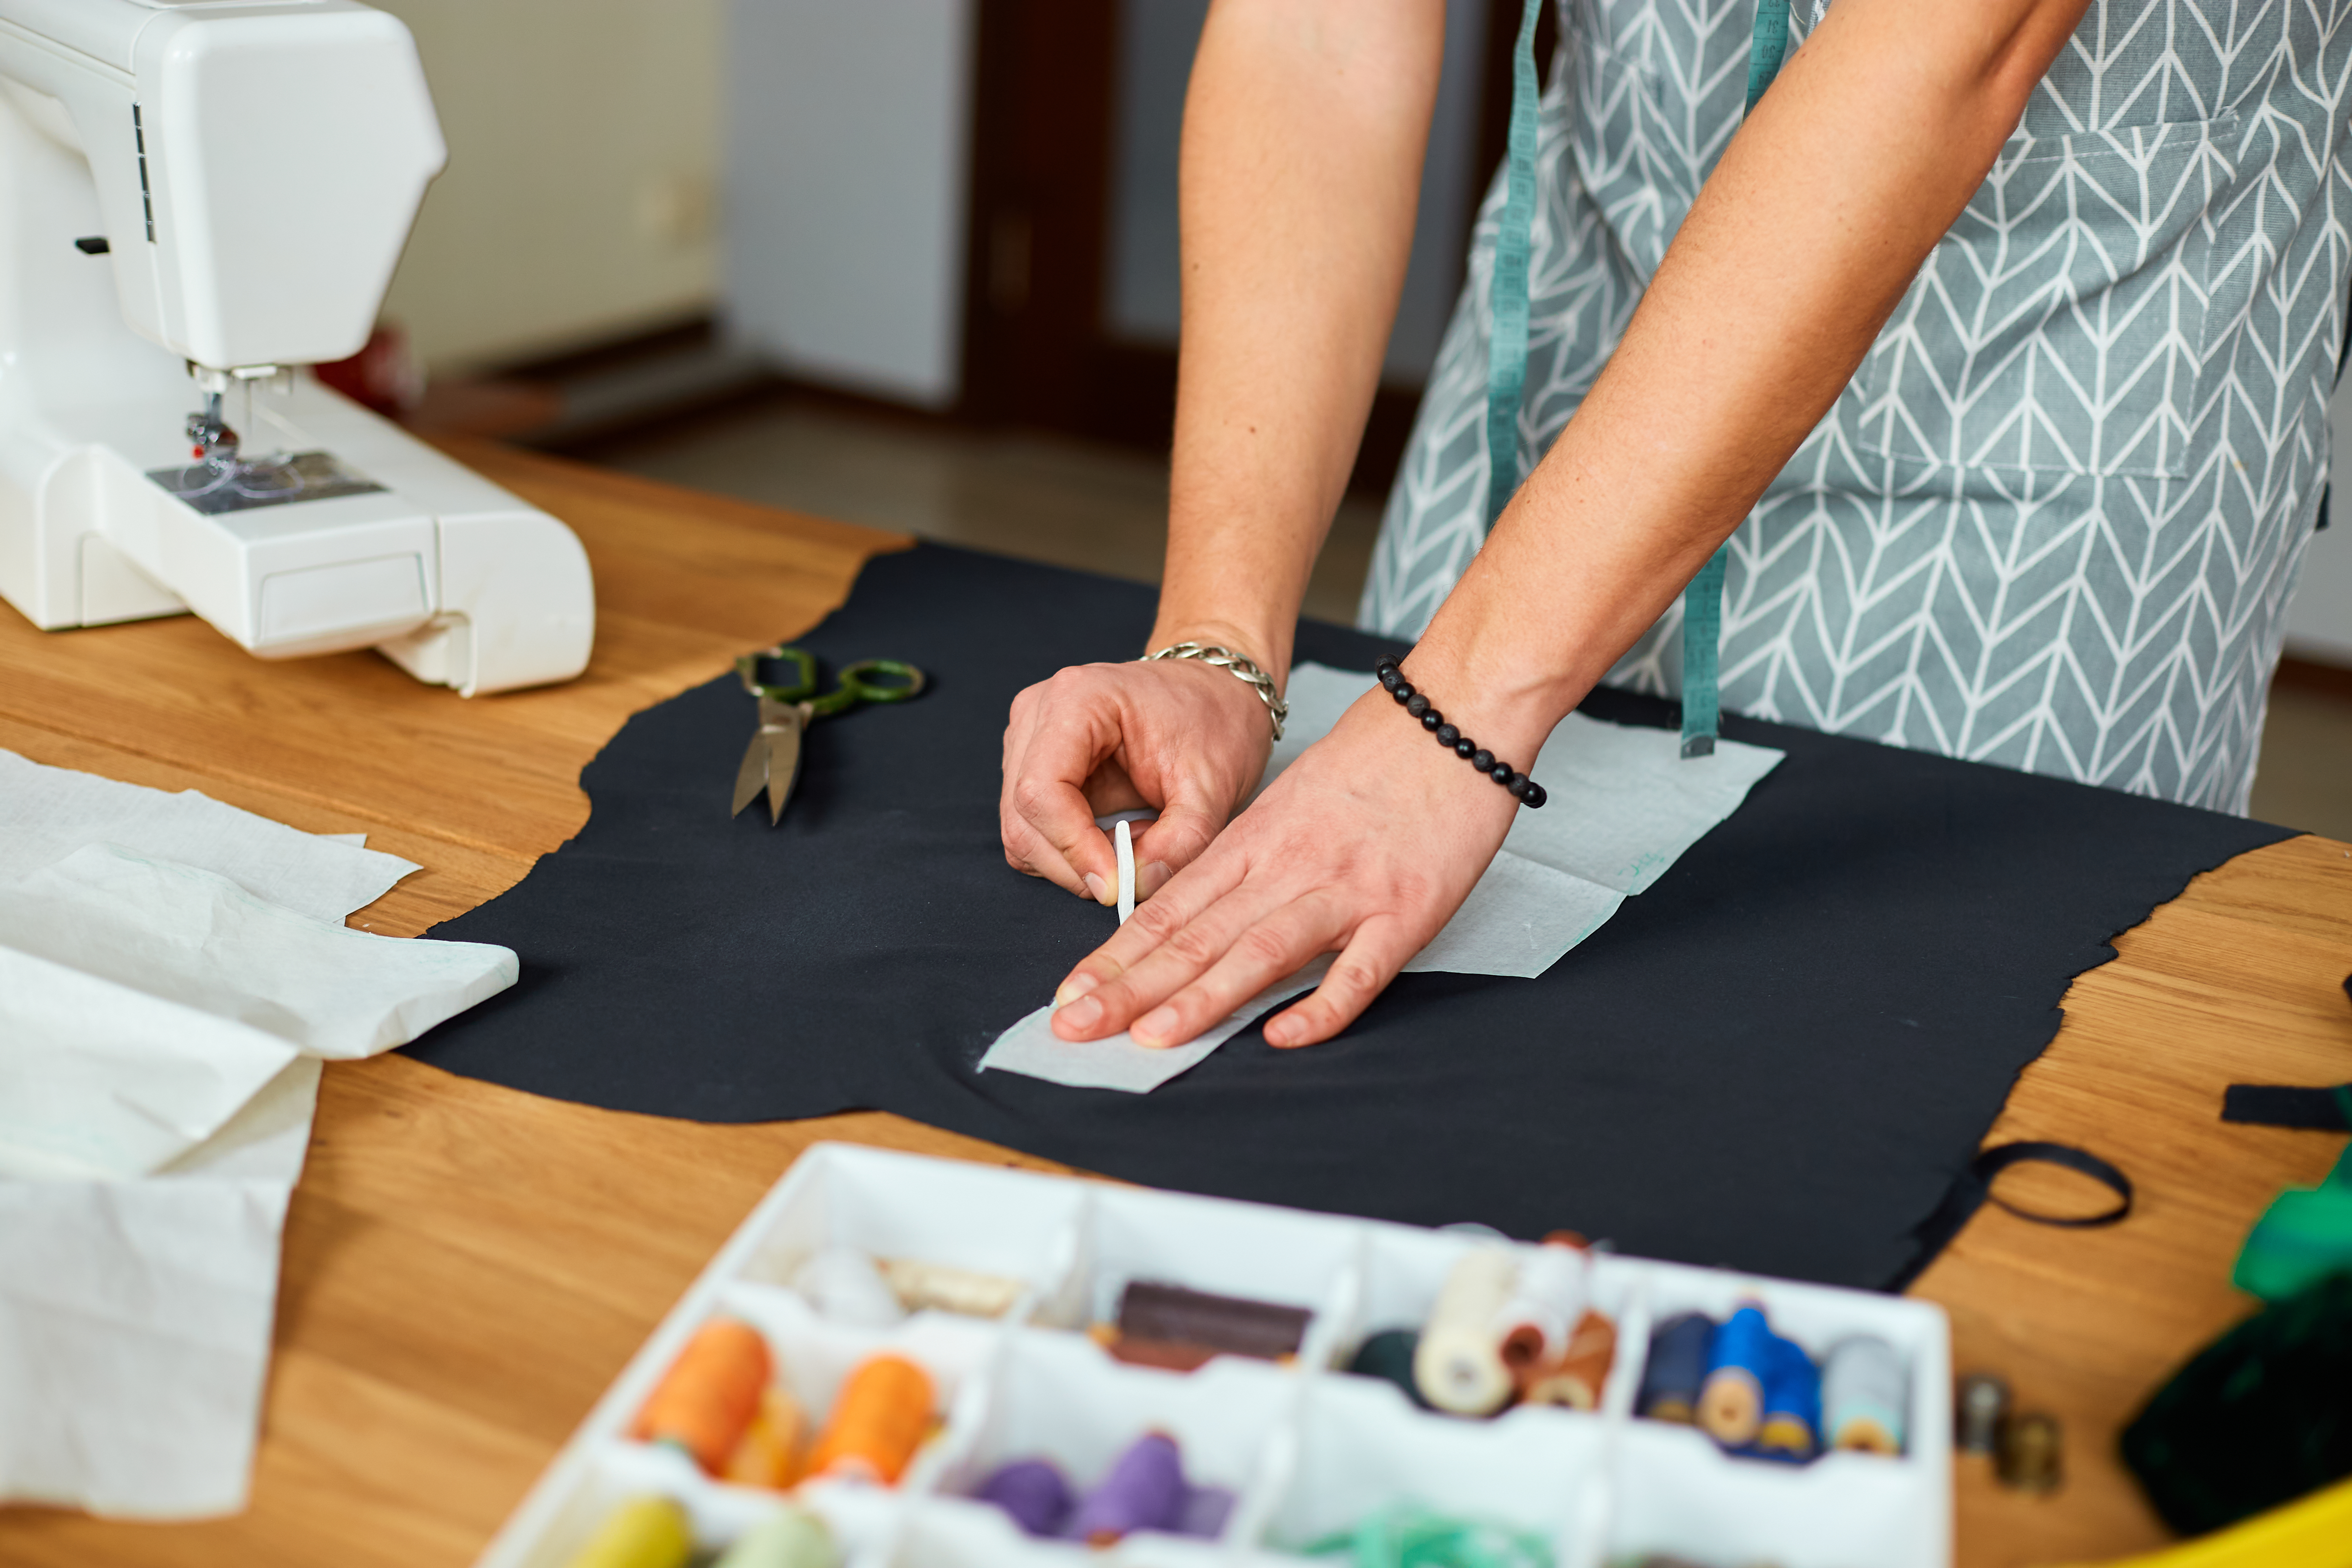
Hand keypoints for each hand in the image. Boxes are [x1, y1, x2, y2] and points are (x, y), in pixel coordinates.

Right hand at [1000, 654, 1274, 904]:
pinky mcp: (1032, 765)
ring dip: (1074, 860)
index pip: (1042, 791)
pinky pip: (1032, 830)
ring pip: (1022, 831)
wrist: (1214, 696)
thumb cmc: (1214, 722)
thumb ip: (1181, 842)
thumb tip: (1136, 887)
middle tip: (1134, 875)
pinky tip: (1115, 837)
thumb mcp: (1212, 787)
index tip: (1115, 885)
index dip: (1073, 849)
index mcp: (1076, 699)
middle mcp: (1037, 714)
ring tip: (1136, 844)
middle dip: (1075, 864)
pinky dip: (1071, 851)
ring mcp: (1028, 740)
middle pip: (1023, 818)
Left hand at [1046, 684, 1523, 1047]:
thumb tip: (1191, 917)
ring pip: (1261, 950)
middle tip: (1073, 1027)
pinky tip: (1282, 1036)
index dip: (1117, 956)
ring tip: (1149, 1038)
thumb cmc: (1375, 760)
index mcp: (1255, 839)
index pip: (1170, 907)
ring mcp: (1348, 889)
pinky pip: (1360, 969)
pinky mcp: (1407, 910)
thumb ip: (1245, 860)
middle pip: (1198, 934)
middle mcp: (1289, 865)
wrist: (1454, 715)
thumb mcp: (1289, 802)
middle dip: (1130, 987)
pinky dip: (1322, 1005)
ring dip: (1203, 997)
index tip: (1071, 993)